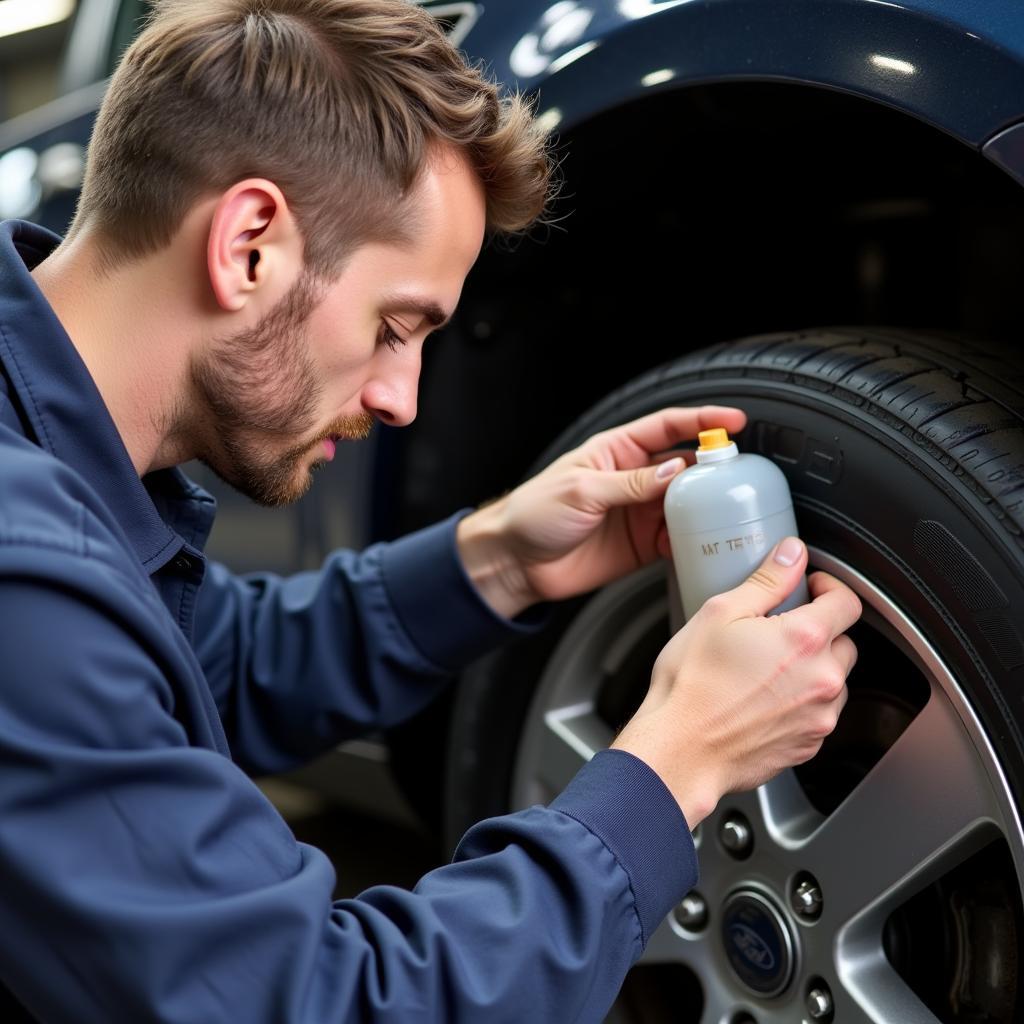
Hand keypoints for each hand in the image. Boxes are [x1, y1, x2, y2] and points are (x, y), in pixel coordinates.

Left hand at [456, 405, 746, 617]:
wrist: (516, 562)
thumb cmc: (534, 513)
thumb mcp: (581, 490)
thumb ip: (629, 484)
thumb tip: (674, 471)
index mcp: (617, 451)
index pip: (668, 426)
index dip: (702, 419)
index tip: (734, 420)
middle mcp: (634, 478)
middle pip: (686, 464)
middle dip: (714, 467)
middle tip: (738, 476)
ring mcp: (640, 511)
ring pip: (688, 503)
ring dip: (708, 507)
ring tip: (730, 511)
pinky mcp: (642, 544)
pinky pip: (677, 540)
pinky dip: (695, 542)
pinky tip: (707, 543)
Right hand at [612, 539, 860, 827]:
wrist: (681, 751)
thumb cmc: (692, 686)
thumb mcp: (719, 614)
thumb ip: (766, 580)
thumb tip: (792, 555)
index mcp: (805, 640)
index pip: (847, 602)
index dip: (829, 588)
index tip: (811, 588)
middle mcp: (822, 679)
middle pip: (845, 642)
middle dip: (819, 631)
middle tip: (778, 630)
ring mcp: (819, 717)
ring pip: (834, 681)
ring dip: (812, 669)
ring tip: (767, 669)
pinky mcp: (809, 745)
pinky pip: (818, 714)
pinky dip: (801, 702)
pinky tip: (763, 698)